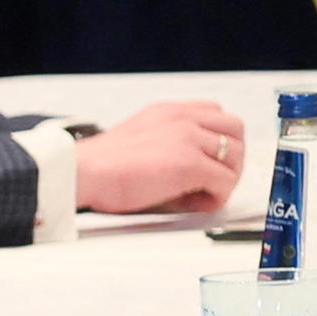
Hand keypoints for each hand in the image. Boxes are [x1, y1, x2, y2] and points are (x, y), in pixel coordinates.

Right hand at [77, 98, 248, 216]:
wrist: (80, 173)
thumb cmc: (101, 167)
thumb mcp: (139, 139)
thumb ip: (167, 144)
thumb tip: (192, 172)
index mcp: (168, 111)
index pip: (215, 113)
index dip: (219, 140)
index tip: (209, 162)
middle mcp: (181, 118)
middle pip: (235, 128)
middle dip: (232, 157)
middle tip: (215, 180)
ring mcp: (187, 138)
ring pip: (236, 154)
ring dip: (227, 177)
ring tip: (203, 194)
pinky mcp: (189, 162)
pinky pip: (225, 181)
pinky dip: (217, 196)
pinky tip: (195, 203)